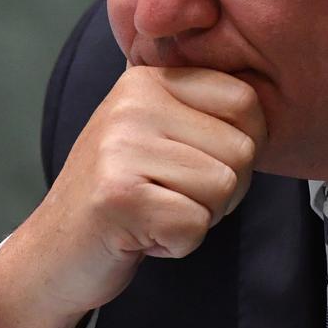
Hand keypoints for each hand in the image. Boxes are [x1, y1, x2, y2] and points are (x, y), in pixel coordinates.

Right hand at [0, 66, 265, 327]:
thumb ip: (205, 108)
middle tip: (174, 196)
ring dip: (200, 216)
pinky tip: (144, 233)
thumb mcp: (159, 130)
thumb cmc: (124, 191)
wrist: (55, 249)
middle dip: (223, 190)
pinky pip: (195, 224)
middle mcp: (134, 102)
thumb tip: (272, 99)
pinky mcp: (118, 196)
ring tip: (156, 210)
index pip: (246, 101)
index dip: (246, 145)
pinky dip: (178, 242)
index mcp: (151, 78)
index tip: (205, 164)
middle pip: (242, 150)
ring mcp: (122, 146)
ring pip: (223, 187)